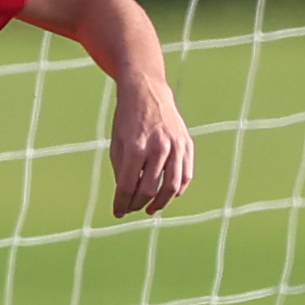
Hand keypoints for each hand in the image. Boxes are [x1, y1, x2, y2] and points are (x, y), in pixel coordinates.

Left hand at [105, 80, 194, 215]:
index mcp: (135, 147)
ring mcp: (176, 146)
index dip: (121, 202)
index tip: (117, 213)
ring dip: (161, 203)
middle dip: (138, 204)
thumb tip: (125, 195)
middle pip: (149, 188)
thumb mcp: (117, 141)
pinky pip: (186, 175)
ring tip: (150, 210)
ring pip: (172, 186)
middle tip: (131, 210)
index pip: (127, 185)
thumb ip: (121, 168)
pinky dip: (178, 189)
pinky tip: (168, 195)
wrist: (147, 91)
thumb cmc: (127, 119)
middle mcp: (158, 148)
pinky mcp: (187, 145)